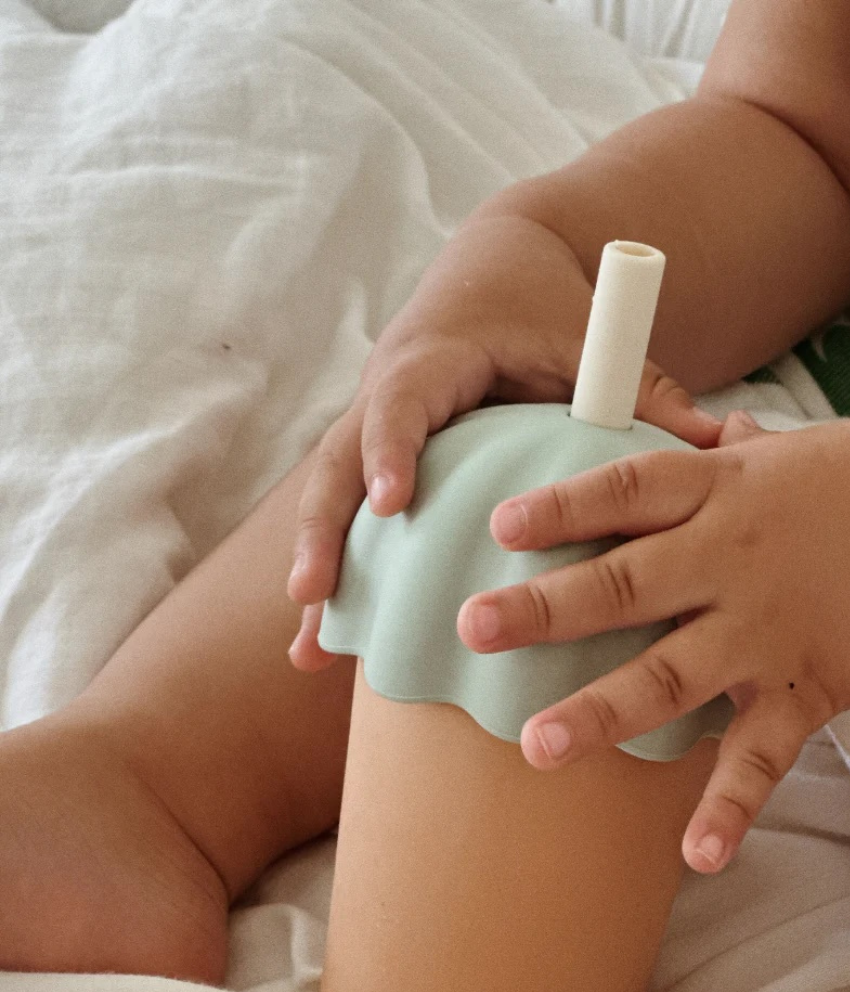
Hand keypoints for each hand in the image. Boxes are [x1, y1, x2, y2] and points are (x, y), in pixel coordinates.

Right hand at [287, 206, 721, 669]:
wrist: (490, 270)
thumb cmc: (535, 302)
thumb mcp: (584, 336)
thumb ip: (638, 384)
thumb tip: (714, 442)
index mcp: (432, 357)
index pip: (399, 402)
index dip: (388, 450)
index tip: (390, 506)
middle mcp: (387, 394)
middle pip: (335, 462)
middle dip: (321, 530)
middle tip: (310, 594)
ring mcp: (374, 429)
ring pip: (331, 499)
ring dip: (318, 569)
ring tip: (309, 650)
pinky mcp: (379, 458)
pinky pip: (349, 516)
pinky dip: (340, 574)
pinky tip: (325, 641)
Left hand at [457, 412, 849, 872]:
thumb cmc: (840, 486)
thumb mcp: (775, 452)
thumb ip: (715, 451)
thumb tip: (683, 429)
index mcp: (715, 492)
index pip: (626, 493)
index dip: (562, 509)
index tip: (499, 527)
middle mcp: (728, 560)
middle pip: (626, 584)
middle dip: (546, 609)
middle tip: (475, 628)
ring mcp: (763, 630)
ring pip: (672, 675)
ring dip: (604, 712)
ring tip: (539, 745)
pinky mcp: (804, 688)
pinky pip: (762, 753)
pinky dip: (731, 804)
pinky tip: (696, 851)